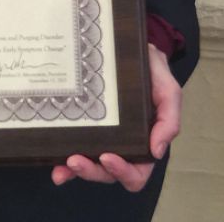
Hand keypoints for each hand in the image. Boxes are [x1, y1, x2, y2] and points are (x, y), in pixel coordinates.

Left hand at [51, 43, 180, 190]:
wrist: (135, 51)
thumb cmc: (154, 74)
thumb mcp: (169, 92)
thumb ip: (169, 120)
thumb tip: (156, 151)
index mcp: (143, 144)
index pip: (136, 173)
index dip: (122, 172)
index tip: (107, 157)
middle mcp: (122, 146)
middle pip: (107, 173)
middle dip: (92, 171)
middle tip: (75, 160)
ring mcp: (102, 137)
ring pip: (89, 165)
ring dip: (75, 170)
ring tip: (61, 168)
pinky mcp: (87, 125)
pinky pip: (75, 146)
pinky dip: (63, 160)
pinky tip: (54, 163)